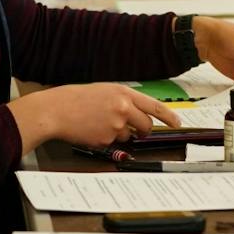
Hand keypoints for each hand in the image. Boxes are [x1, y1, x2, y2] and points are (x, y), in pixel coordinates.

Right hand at [8, 84, 181, 150]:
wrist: (55, 111)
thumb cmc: (75, 99)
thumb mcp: (103, 91)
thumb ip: (122, 99)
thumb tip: (136, 112)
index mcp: (123, 93)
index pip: (154, 106)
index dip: (169, 116)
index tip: (177, 123)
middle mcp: (123, 108)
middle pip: (146, 125)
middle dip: (143, 130)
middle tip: (135, 130)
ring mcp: (115, 125)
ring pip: (127, 135)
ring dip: (118, 133)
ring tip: (98, 123)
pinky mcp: (106, 139)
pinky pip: (112, 143)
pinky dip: (104, 139)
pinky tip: (91, 130)